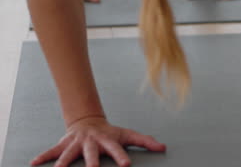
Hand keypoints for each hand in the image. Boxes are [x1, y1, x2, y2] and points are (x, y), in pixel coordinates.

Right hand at [30, 117, 165, 166]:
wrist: (89, 121)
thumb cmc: (111, 133)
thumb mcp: (128, 135)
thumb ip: (145, 141)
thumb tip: (164, 147)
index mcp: (108, 141)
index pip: (117, 150)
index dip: (122, 157)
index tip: (126, 165)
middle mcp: (92, 142)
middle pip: (92, 153)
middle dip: (92, 162)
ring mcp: (77, 143)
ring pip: (69, 153)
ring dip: (62, 162)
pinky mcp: (64, 144)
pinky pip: (52, 150)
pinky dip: (43, 156)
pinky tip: (33, 163)